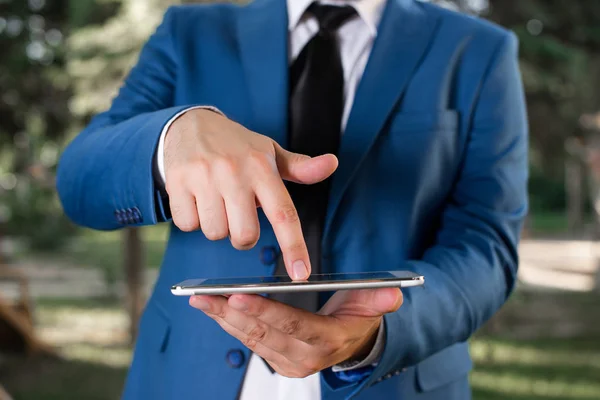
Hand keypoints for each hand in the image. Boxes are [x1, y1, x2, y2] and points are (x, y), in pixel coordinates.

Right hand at [164, 109, 337, 278]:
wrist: (188, 124)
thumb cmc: (235, 146)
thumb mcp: (269, 152)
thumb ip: (300, 167)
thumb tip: (332, 164)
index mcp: (262, 167)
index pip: (283, 214)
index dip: (294, 247)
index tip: (300, 273)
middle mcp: (234, 172)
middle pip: (244, 236)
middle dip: (242, 236)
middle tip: (238, 214)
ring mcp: (204, 177)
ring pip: (215, 233)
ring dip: (216, 226)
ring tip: (215, 202)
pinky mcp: (177, 182)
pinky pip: (187, 225)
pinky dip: (192, 219)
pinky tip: (195, 199)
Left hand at [189, 288, 402, 377]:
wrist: (351, 343)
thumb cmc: (356, 318)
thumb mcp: (371, 305)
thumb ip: (378, 299)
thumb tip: (392, 294)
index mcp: (327, 341)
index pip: (293, 326)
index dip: (265, 312)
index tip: (237, 296)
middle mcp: (305, 357)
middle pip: (263, 334)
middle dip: (231, 314)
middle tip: (205, 296)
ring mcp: (289, 362)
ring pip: (250, 339)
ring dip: (223, 319)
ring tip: (201, 299)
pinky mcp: (277, 361)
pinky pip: (249, 342)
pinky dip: (229, 324)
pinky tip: (214, 308)